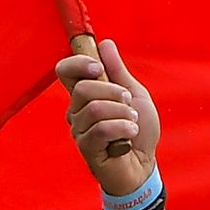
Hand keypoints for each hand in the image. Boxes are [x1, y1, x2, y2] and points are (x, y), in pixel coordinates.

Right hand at [55, 36, 157, 196]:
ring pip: (94, 109)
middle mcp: (76, 111)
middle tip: (128, 103)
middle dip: (113, 92)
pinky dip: (122, 129)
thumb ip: (118, 72)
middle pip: (82, 88)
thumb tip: (106, 44)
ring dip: (122, 114)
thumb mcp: (134, 95)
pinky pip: (101, 129)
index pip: (65, 71)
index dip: (78, 63)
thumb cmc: (138, 131)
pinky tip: (130, 135)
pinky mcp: (86, 148)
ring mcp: (79, 130)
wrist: (144, 165)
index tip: (99, 67)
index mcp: (85, 94)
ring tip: (132, 122)